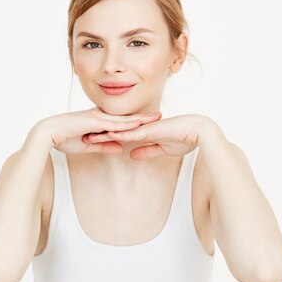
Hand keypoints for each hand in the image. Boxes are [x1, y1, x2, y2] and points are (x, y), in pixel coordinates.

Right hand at [34, 107, 162, 154]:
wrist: (49, 132)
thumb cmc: (64, 138)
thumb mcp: (88, 145)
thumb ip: (104, 145)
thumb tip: (120, 147)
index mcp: (98, 120)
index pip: (121, 121)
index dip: (136, 121)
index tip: (149, 121)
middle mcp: (100, 115)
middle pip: (126, 117)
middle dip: (144, 117)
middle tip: (160, 116)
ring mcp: (97, 117)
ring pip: (123, 119)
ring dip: (140, 119)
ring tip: (155, 119)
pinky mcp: (93, 121)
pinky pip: (113, 124)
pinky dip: (126, 125)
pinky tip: (138, 125)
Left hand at [82, 114, 216, 159]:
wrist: (200, 131)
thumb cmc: (185, 139)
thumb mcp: (160, 149)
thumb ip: (146, 151)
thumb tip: (131, 154)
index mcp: (143, 132)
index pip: (120, 134)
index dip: (104, 136)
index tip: (90, 139)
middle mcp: (141, 127)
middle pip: (116, 130)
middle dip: (99, 133)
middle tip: (81, 136)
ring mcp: (146, 127)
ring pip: (121, 130)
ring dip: (105, 133)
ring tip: (88, 136)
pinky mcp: (152, 129)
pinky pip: (134, 132)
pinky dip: (121, 134)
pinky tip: (109, 135)